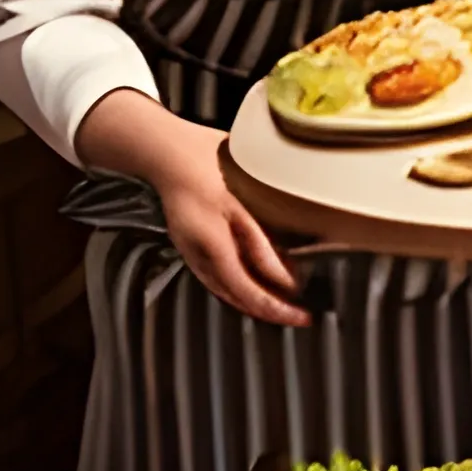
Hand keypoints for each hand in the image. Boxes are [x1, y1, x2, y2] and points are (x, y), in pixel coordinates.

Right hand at [77, 92, 306, 325]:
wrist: (169, 153)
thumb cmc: (209, 170)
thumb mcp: (241, 205)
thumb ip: (261, 243)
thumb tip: (286, 277)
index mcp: (213, 249)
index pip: (249, 293)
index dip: (277, 309)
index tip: (302, 317)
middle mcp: (200, 258)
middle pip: (237, 298)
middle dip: (269, 311)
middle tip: (298, 317)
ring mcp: (193, 252)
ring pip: (226, 291)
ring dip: (254, 302)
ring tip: (281, 307)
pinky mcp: (192, 244)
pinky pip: (217, 277)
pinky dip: (239, 288)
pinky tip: (253, 285)